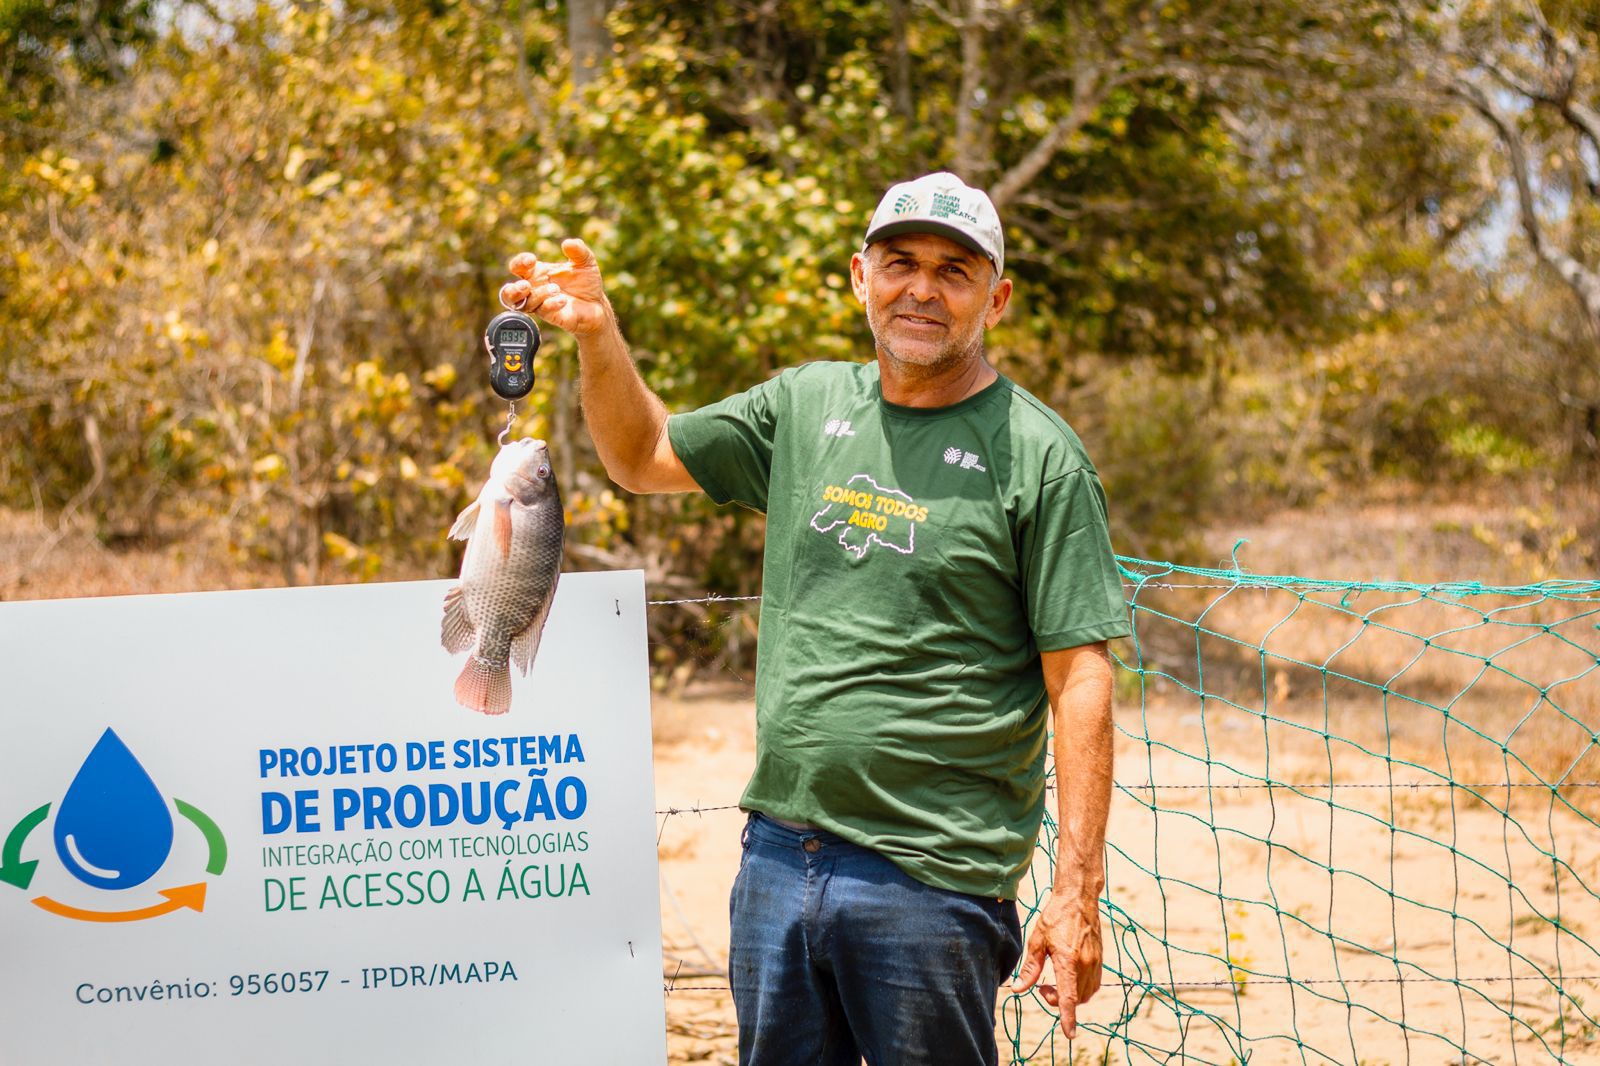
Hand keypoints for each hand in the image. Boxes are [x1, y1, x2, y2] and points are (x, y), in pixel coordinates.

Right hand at [500, 239, 610, 338]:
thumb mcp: (585, 262)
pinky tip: (562, 300)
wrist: (597, 304)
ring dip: (538, 295)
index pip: (517, 267)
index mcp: (537, 273)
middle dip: (513, 290)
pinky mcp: (551, 316)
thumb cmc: (586, 283)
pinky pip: (543, 312)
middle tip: (526, 285)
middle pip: (508, 293)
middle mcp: (535, 289)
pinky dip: (550, 304)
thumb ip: (578, 250)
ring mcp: (541, 304)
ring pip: (524, 304)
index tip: (531, 260)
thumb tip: (568, 243)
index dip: (520, 262)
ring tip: (555, 289)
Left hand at [1011, 892, 1102, 1038]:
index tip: (1069, 1034)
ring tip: (1054, 982)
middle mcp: (1086, 964)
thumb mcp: (1037, 941)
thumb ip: (1030, 969)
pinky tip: (1069, 977)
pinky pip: (1094, 984)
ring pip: (1086, 994)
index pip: (1069, 997)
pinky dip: (1082, 989)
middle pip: (1076, 998)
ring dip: (1071, 996)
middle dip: (1059, 1001)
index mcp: (1068, 961)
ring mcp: (1096, 962)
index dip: (1068, 1017)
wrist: (1078, 898)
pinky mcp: (1100, 959)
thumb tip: (1018, 989)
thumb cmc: (1055, 917)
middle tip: (1043, 988)